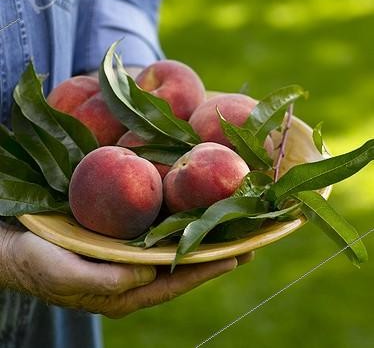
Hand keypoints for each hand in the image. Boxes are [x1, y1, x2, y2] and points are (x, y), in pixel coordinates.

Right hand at [1, 225, 252, 317]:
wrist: (13, 243)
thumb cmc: (35, 261)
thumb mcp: (65, 271)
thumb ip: (106, 279)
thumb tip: (149, 274)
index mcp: (124, 291)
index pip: (175, 281)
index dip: (208, 268)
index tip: (239, 254)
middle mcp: (133, 273)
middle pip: (183, 262)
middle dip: (215, 250)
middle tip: (249, 233)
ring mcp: (129, 253)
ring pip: (174, 244)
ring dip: (202, 233)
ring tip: (231, 218)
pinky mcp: (121, 235)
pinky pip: (157, 228)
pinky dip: (179, 219)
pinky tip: (192, 205)